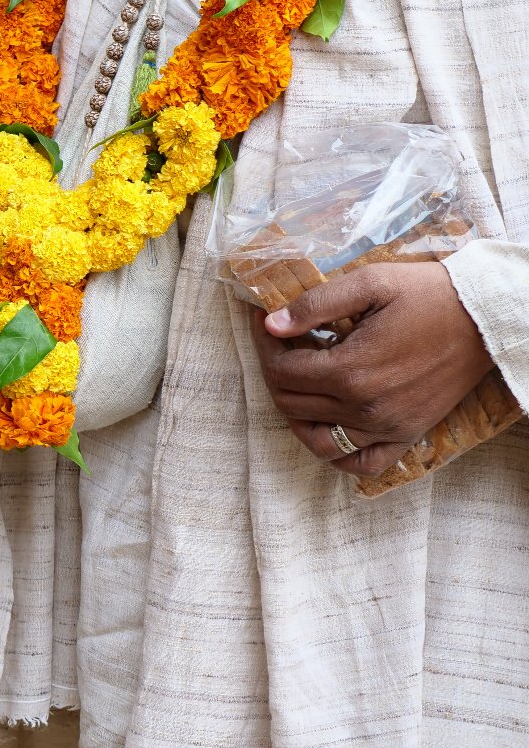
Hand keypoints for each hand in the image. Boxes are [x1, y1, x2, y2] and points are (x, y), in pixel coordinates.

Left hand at [249, 262, 493, 476]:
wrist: (484, 318)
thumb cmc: (427, 295)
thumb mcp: (369, 284)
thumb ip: (314, 305)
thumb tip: (269, 324)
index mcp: (350, 371)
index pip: (280, 371)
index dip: (264, 347)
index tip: (264, 326)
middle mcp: (364, 408)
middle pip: (290, 404)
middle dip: (274, 373)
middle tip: (280, 348)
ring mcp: (386, 428)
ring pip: (316, 440)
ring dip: (295, 415)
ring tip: (295, 386)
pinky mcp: (407, 435)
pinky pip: (361, 464)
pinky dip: (336, 453)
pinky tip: (327, 426)